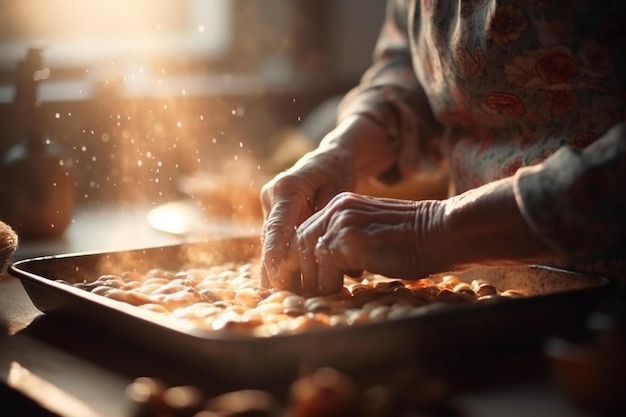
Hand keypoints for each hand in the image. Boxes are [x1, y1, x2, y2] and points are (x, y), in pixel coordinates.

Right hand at [260, 147, 355, 289]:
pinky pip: (275, 241)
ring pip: (270, 243)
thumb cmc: (337, 174)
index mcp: (287, 187)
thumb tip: (337, 258)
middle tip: (280, 295)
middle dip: (275, 268)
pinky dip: (281, 260)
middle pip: (270, 238)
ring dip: (276, 268)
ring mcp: (269, 206)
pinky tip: (283, 285)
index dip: (275, 254)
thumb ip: (331, 223)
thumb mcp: (340, 193)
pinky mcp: (272, 216)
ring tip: (282, 295)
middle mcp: (271, 197)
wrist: (327, 160)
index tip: (276, 277)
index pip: (277, 226)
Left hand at [290, 192, 446, 294]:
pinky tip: (344, 289)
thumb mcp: (372, 235)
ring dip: (314, 279)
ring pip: (310, 255)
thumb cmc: (413, 241)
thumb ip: (348, 243)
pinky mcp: (352, 240)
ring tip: (326, 293)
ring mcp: (343, 223)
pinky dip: (329, 283)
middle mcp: (337, 209)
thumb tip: (328, 269)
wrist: (442, 233)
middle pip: (299, 242)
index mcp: (341, 205)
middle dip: (299, 271)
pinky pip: (325, 267)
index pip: (305, 231)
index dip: (300, 259)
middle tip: (303, 293)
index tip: (300, 281)